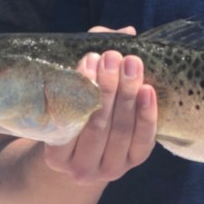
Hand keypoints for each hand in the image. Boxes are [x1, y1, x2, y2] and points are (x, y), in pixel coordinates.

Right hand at [44, 26, 156, 184]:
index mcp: (56, 156)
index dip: (82, 87)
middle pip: (97, 125)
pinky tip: (148, 90)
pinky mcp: (134, 163)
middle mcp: (80, 170)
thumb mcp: (70, 94)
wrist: (88, 151)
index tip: (90, 58)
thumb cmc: (76, 113)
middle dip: (107, 86)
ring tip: (131, 63)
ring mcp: (109, 169)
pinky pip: (143, 140)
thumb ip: (87, 66)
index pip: (69, 121)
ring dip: (127, 94)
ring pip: (121, 131)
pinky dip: (147, 114)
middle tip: (113, 56)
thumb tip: (123, 34)